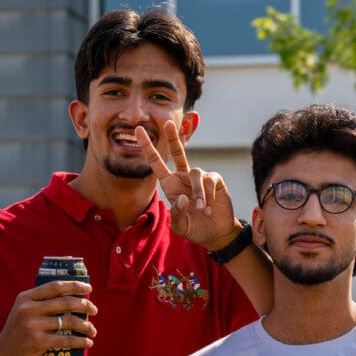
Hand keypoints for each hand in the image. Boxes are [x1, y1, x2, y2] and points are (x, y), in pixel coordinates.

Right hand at [0, 280, 97, 355]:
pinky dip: (80, 341)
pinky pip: (66, 340)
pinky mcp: (38, 342)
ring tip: (93, 330)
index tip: (89, 288)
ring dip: (86, 326)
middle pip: (65, 302)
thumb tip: (72, 297)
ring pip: (68, 321)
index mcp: (26, 298)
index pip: (55, 287)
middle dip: (84, 305)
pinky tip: (88, 343)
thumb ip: (40, 303)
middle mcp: (28, 309)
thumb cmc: (18, 333)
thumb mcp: (23, 312)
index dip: (74, 286)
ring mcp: (33, 325)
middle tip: (94, 310)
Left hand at [135, 122, 239, 250]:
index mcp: (170, 185)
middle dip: (172, 137)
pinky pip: (209, 180)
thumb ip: (177, 214)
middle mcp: (183, 178)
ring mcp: (199, 178)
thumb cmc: (196, 229)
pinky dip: (208, 194)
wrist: (217, 233)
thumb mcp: (181, 227)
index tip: (137, 131)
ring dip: (198, 193)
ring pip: (195, 173)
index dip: (147, 147)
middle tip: (168, 123)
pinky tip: (210, 207)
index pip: (156, 163)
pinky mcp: (215, 180)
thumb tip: (183, 198)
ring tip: (201, 209)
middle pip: (177, 152)